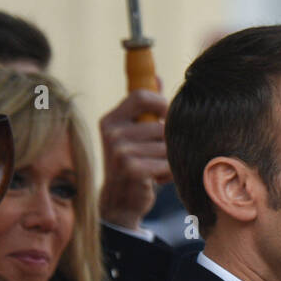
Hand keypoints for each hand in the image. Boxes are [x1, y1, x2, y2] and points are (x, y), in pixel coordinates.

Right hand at [98, 86, 171, 231]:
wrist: (119, 202)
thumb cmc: (132, 164)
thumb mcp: (133, 133)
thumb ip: (144, 107)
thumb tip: (156, 77)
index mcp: (110, 120)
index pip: (141, 96)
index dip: (161, 103)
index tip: (168, 116)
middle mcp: (112, 133)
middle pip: (160, 124)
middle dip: (169, 141)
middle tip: (160, 156)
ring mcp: (120, 151)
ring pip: (166, 145)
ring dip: (170, 159)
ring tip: (158, 168)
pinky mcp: (132, 169)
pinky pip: (166, 162)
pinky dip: (169, 172)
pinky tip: (157, 179)